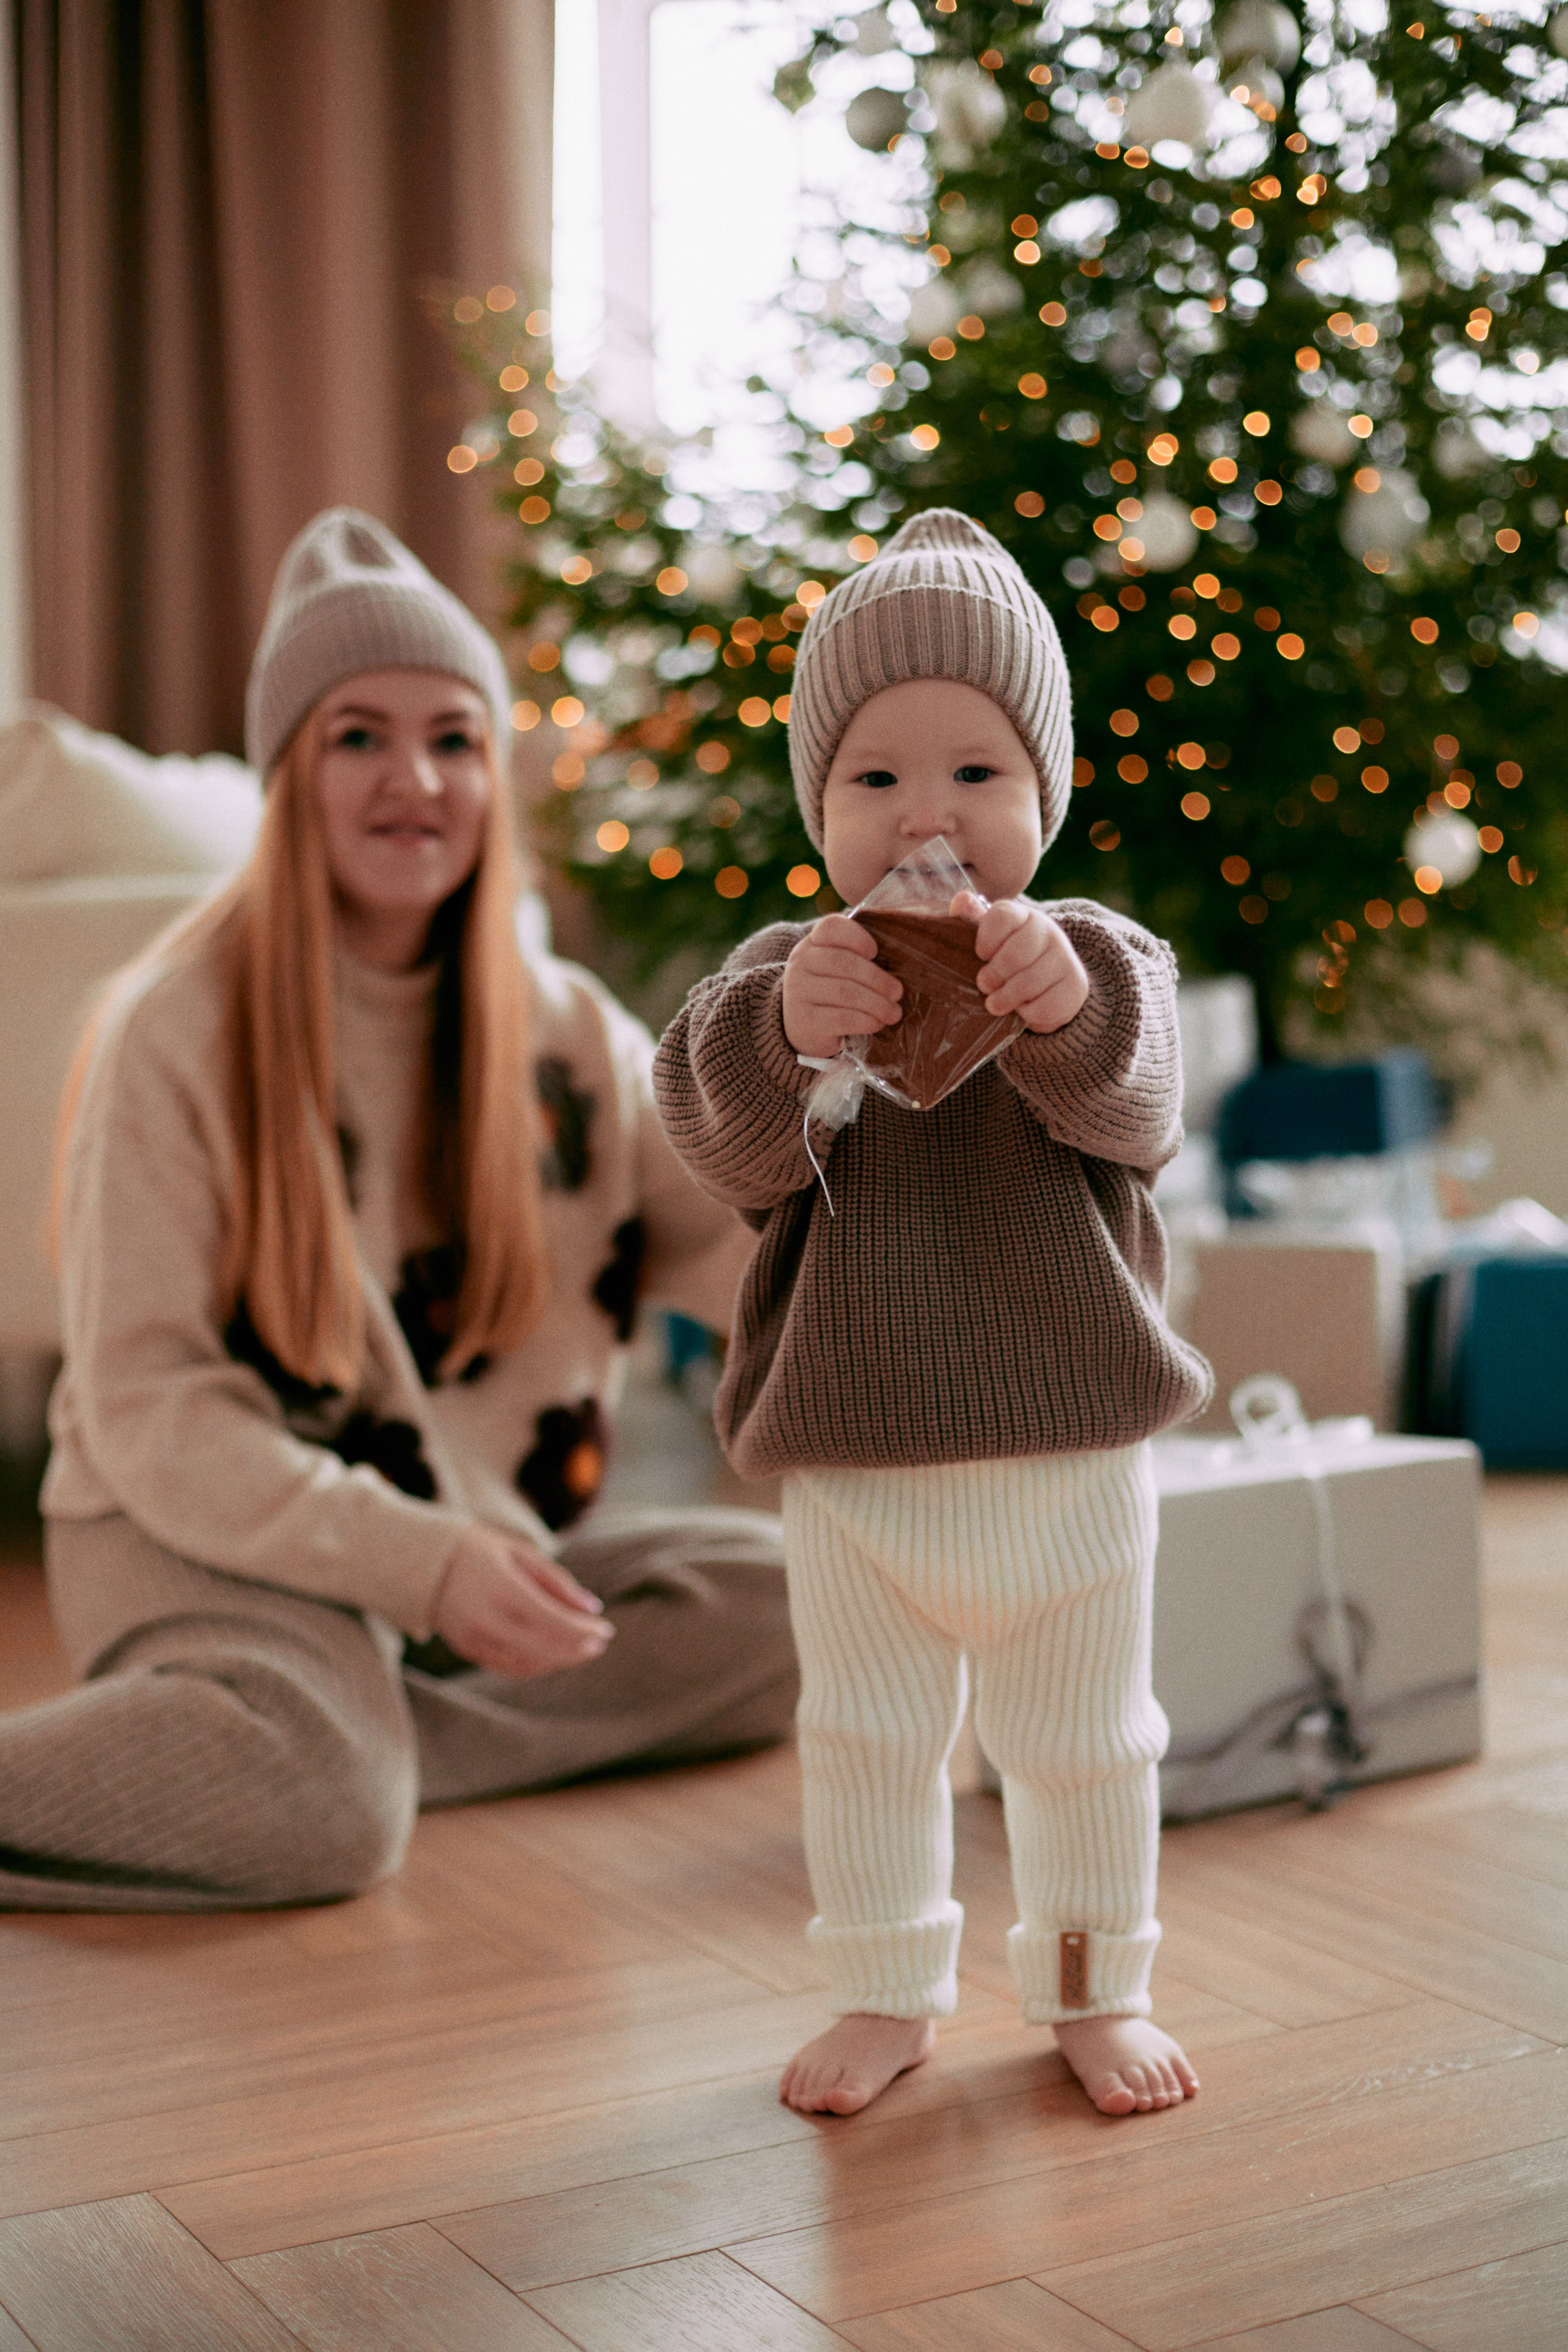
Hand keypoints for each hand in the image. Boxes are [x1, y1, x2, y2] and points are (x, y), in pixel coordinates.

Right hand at [432, 1525, 614, 1678]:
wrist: (422, 1563)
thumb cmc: (478, 1550)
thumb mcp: (519, 1552)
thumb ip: (556, 1581)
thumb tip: (593, 1608)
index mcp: (501, 1588)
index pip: (552, 1620)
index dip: (583, 1630)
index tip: (606, 1629)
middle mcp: (486, 1619)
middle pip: (544, 1647)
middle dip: (578, 1648)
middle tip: (600, 1642)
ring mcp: (474, 1639)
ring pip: (528, 1664)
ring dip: (561, 1660)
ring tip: (583, 1648)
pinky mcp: (466, 1650)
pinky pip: (508, 1667)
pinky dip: (537, 1665)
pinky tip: (555, 1654)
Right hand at [782, 914, 901, 1060]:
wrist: (802, 1028)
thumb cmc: (832, 992)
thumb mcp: (838, 968)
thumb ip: (859, 956)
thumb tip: (902, 959)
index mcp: (812, 944)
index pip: (831, 927)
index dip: (858, 937)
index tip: (875, 953)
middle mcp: (800, 963)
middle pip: (843, 962)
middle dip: (877, 979)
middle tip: (897, 993)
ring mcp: (798, 991)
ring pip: (845, 992)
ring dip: (877, 1004)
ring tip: (893, 1013)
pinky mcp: (804, 1021)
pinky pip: (842, 1018)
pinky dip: (866, 1021)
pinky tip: (877, 1024)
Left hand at [957, 893, 1089, 1034]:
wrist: (1051, 979)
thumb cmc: (1008, 956)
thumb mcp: (990, 936)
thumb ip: (972, 919)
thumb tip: (961, 900)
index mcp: (1024, 915)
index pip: (1002, 917)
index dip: (986, 940)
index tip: (981, 955)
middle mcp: (1049, 932)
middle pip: (1016, 955)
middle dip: (994, 974)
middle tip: (983, 985)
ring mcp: (1065, 959)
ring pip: (1030, 982)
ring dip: (1006, 998)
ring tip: (994, 1004)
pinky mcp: (1075, 986)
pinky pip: (1045, 1006)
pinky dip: (1028, 1013)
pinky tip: (1022, 1009)